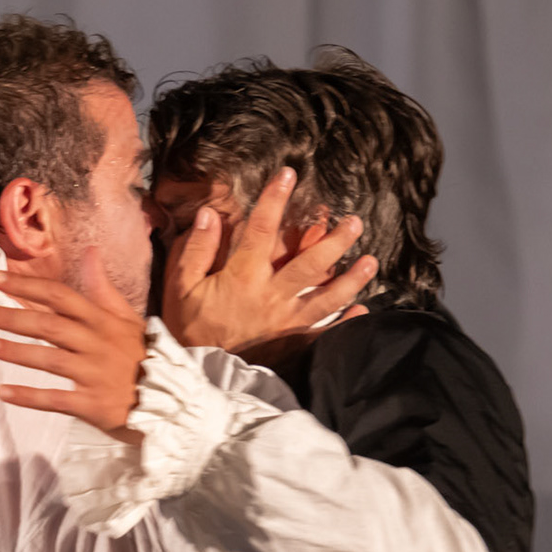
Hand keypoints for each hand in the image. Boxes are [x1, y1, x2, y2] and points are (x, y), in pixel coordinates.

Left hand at [0, 249, 148, 442]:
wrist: (170, 401)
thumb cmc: (142, 356)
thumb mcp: (128, 318)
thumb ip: (103, 287)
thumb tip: (90, 251)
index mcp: (102, 320)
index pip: (60, 296)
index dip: (28, 286)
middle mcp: (96, 343)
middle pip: (48, 325)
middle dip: (11, 316)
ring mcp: (93, 375)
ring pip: (49, 359)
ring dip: (15, 352)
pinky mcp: (92, 405)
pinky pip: (55, 399)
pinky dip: (28, 396)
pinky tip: (2, 392)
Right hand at [162, 168, 374, 353]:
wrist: (199, 376)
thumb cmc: (189, 328)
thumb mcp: (180, 287)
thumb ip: (196, 250)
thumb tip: (210, 214)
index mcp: (243, 277)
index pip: (262, 230)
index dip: (274, 200)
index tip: (288, 175)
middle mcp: (271, 296)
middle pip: (309, 264)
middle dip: (334, 241)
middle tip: (355, 222)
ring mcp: (286, 322)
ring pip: (326, 298)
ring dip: (351, 280)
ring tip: (371, 262)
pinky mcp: (293, 344)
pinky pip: (323, 334)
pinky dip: (345, 324)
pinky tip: (363, 312)